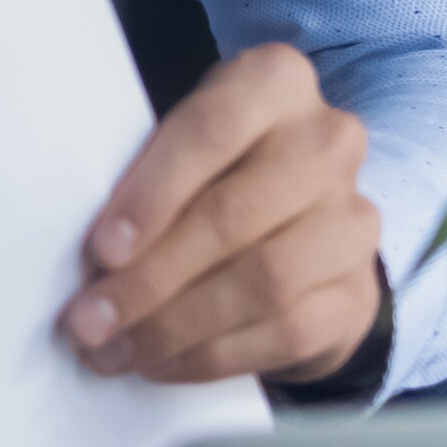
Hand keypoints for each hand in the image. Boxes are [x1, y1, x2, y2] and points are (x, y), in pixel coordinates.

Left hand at [58, 42, 384, 386]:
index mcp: (274, 82)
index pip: (209, 133)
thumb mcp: (180, 147)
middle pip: (232, 217)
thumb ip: (143, 179)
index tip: (101, 250)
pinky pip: (286, 332)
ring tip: (114, 351)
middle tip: (87, 320)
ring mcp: (354, 219)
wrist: (300, 219)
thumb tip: (86, 258)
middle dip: (150, 278)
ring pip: (262, 282)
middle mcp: (327, 142)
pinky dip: (213, 355)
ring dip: (175, 326)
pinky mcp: (359, 290)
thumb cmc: (212, 168)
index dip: (151, 195)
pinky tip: (162, 364)